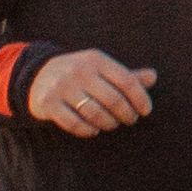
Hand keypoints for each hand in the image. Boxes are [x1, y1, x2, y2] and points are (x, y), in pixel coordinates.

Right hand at [31, 49, 155, 134]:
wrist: (38, 75)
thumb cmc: (79, 74)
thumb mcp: (101, 68)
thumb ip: (127, 75)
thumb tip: (153, 76)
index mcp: (96, 60)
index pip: (126, 80)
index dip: (140, 98)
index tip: (146, 111)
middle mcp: (79, 71)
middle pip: (113, 100)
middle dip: (126, 114)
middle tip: (130, 119)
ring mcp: (62, 87)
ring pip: (95, 113)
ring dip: (108, 123)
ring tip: (112, 124)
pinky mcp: (48, 103)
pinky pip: (74, 123)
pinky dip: (87, 130)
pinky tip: (93, 130)